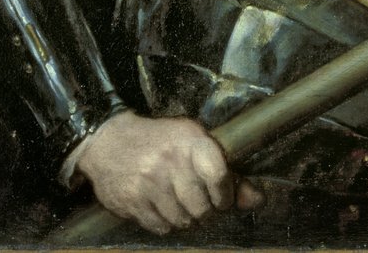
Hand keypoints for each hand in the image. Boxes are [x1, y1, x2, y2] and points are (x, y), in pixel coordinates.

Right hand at [74, 110, 262, 235]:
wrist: (109, 141)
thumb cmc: (160, 142)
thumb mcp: (193, 143)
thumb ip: (226, 173)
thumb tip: (258, 200)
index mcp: (190, 140)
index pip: (218, 175)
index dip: (226, 196)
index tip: (223, 200)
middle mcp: (170, 160)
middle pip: (202, 207)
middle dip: (206, 212)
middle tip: (202, 206)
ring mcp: (149, 182)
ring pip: (182, 221)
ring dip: (186, 219)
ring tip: (181, 205)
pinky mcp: (132, 201)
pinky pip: (161, 228)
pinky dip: (167, 224)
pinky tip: (163, 208)